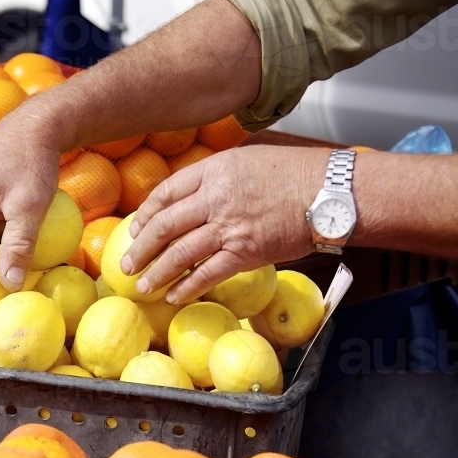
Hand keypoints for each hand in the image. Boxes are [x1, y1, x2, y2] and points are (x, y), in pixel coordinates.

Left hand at [120, 145, 328, 302]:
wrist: (330, 192)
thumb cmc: (298, 174)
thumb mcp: (252, 161)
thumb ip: (222, 177)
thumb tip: (202, 195)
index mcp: (215, 170)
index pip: (167, 192)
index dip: (147, 212)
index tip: (136, 226)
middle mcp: (216, 197)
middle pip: (165, 224)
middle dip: (140, 247)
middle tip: (127, 264)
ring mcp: (229, 226)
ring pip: (179, 252)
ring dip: (157, 272)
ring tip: (143, 285)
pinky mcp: (245, 253)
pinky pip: (207, 274)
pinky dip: (187, 287)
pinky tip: (174, 296)